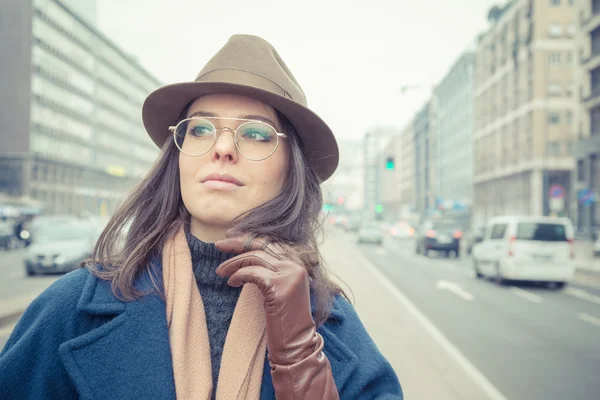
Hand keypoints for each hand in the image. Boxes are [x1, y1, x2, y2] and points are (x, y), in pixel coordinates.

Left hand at [215, 237, 315, 363]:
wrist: (296, 342)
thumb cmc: (285, 318)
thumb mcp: (283, 287)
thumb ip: (273, 269)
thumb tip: (248, 255)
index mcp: (298, 263)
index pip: (270, 243)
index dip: (249, 239)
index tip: (230, 239)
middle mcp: (296, 265)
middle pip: (262, 245)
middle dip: (237, 243)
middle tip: (218, 245)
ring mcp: (289, 275)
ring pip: (254, 257)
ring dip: (233, 263)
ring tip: (220, 272)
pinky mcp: (278, 287)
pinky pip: (251, 273)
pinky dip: (238, 275)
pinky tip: (231, 282)